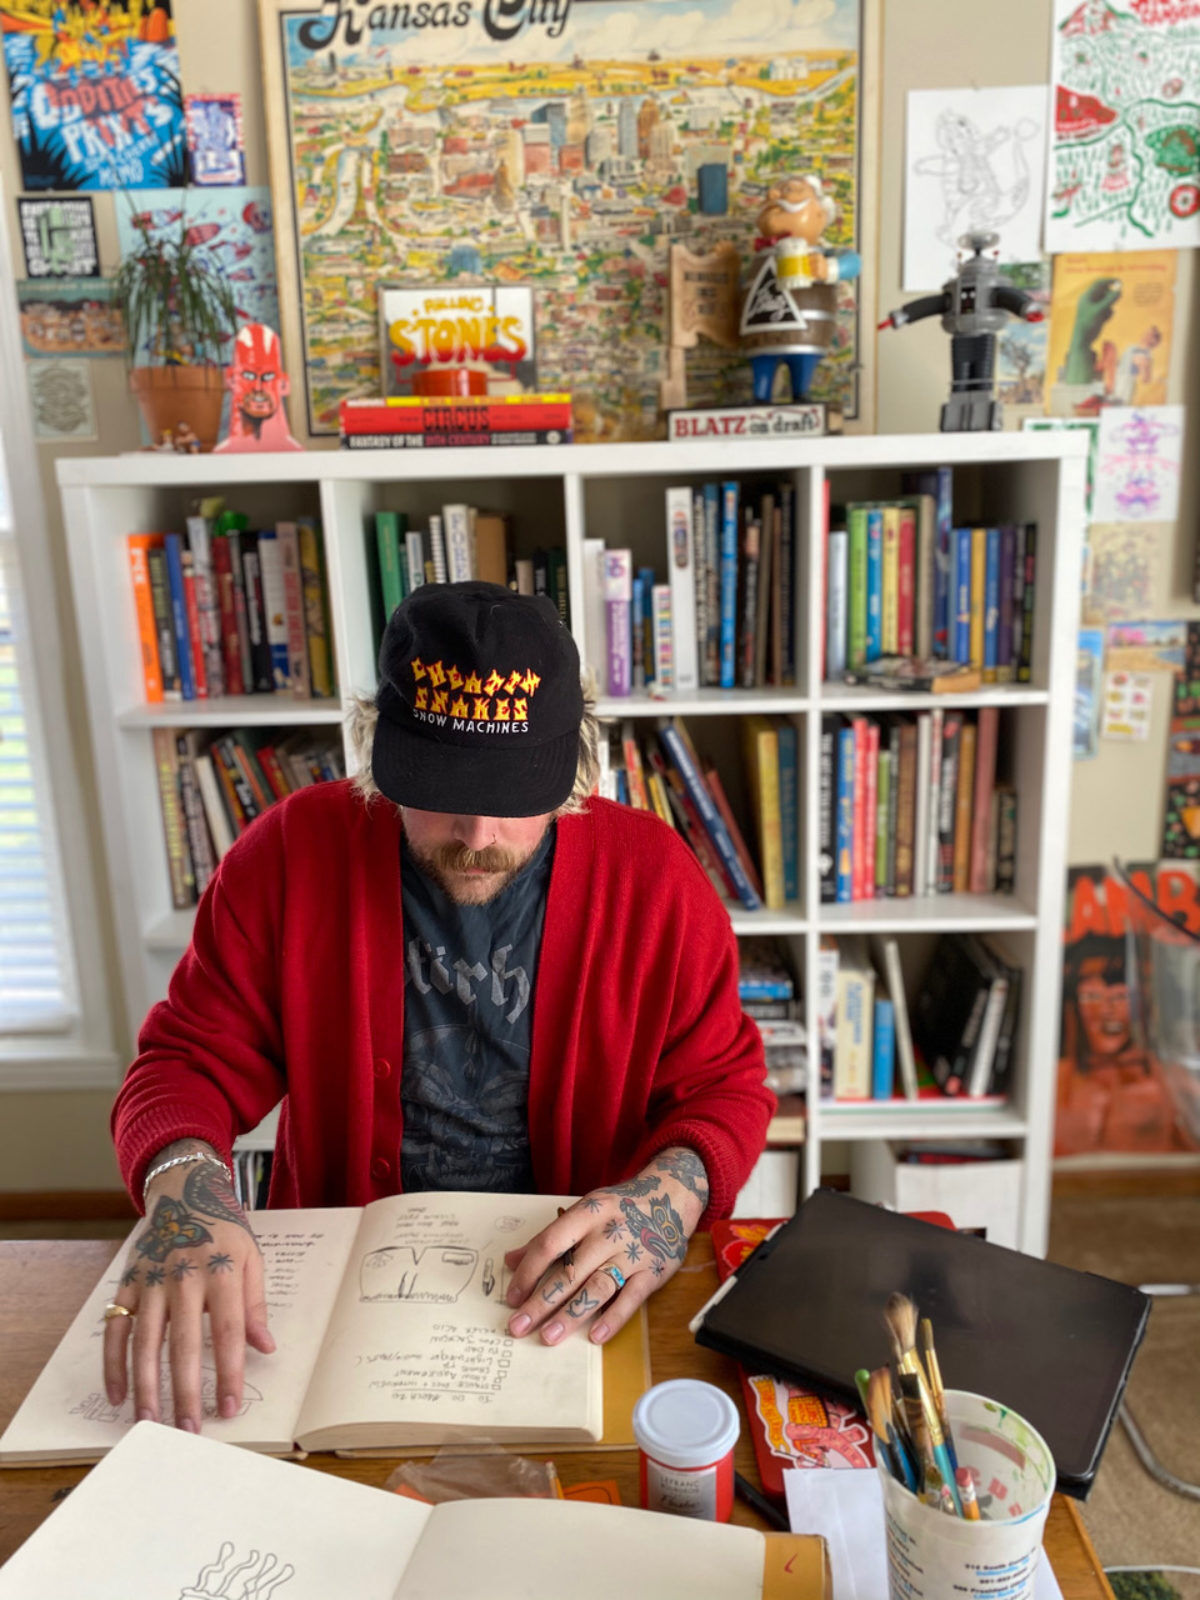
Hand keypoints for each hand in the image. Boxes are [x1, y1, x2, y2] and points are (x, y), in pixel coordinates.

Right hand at [103, 1150, 274, 1430]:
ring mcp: (151, 1280)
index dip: (228, 1372)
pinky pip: (115, 1328)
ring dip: (146, 1386)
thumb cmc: (224, 1231)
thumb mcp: (251, 1258)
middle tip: (188, 1430)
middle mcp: (183, 1276)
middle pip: (183, 1344)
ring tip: (150, 1422)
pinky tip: (117, 1395)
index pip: (227, 1331)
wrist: (185, 1191)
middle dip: (185, 1391)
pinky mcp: (127, 1282)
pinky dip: (112, 1363)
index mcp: (221, 1271)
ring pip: (145, 1341)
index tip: (228, 1407)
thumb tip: (265, 1348)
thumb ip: (255, 1305)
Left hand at [503, 1146, 708, 1347]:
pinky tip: (595, 1336)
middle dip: (541, 1302)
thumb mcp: (584, 1211)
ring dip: (571, 1314)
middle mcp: (608, 1233)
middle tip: (518, 1327)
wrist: (672, 1195)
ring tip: (549, 1337)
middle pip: (570, 1271)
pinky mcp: (653, 1271)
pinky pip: (632, 1298)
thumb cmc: (619, 1208)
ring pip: (598, 1287)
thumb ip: (549, 1237)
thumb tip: (511, 1260)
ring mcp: (632, 1253)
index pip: (550, 1243)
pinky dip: (613, 1318)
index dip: (528, 1271)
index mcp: (587, 1213)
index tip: (512, 1297)